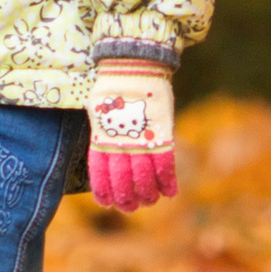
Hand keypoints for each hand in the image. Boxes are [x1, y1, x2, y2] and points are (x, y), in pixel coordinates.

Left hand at [89, 64, 176, 210]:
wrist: (132, 64)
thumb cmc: (115, 84)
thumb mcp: (100, 109)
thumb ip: (104, 132)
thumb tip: (105, 149)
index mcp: (101, 137)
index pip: (100, 171)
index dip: (104, 190)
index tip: (107, 203)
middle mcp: (119, 142)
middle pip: (122, 179)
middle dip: (127, 198)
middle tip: (131, 207)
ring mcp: (141, 139)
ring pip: (143, 177)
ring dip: (147, 194)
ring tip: (149, 202)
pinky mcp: (161, 133)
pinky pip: (165, 164)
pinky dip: (168, 181)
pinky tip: (170, 193)